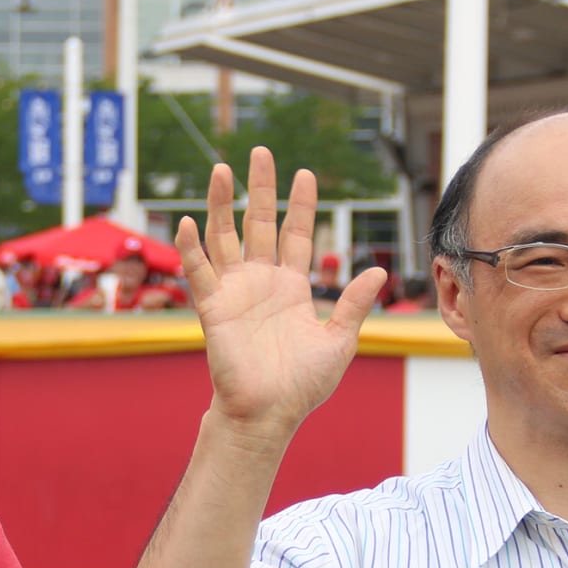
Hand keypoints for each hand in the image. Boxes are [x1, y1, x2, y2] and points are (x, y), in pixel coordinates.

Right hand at [178, 148, 388, 442]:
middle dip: (260, 188)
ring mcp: (235, 292)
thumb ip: (354, 303)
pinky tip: (188, 221)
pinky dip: (191, 247)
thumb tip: (378, 270)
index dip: (300, 205)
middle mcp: (261, 282)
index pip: (296, 234)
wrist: (269, 414)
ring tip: (221, 169)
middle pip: (259, 223)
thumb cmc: (303, 385)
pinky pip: (199, 272)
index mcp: (291, 287)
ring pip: (225, 237)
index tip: (305, 174)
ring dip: (222, 204)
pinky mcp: (213, 308)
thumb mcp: (339, 340)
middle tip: (260, 152)